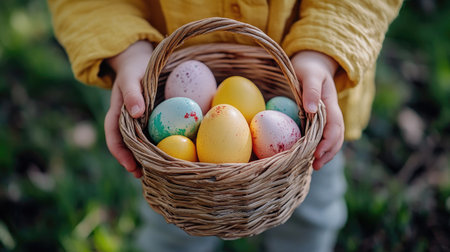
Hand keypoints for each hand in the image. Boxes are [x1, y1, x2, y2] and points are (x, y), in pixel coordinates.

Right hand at [104, 40, 152, 177]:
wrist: (138, 62)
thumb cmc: (134, 70)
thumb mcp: (131, 78)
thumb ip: (132, 94)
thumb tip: (136, 112)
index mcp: (116, 113)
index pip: (113, 137)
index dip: (120, 153)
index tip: (129, 166)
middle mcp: (124, 121)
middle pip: (124, 145)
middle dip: (130, 162)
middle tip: (141, 176)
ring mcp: (135, 122)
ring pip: (136, 143)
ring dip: (142, 158)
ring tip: (152, 173)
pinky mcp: (147, 120)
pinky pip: (148, 136)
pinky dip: (152, 147)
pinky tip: (163, 155)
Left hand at [291, 51, 343, 169]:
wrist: (314, 61)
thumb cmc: (308, 67)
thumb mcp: (309, 74)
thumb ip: (311, 90)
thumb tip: (311, 109)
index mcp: (330, 103)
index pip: (334, 127)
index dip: (327, 142)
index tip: (316, 154)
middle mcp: (332, 112)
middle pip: (337, 136)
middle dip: (329, 152)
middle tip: (315, 165)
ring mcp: (328, 116)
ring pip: (334, 138)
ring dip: (327, 152)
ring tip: (315, 165)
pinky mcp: (321, 118)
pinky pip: (325, 135)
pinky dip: (322, 146)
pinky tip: (311, 155)